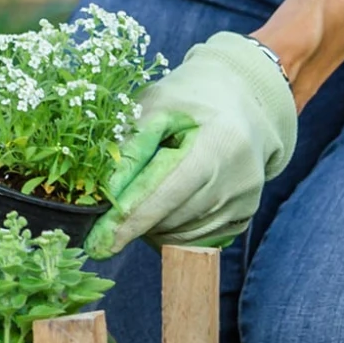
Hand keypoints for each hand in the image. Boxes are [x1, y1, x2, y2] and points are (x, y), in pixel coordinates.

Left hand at [85, 32, 297, 256]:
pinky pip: (198, 241)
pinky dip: (172, 233)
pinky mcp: (244, 217)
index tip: (98, 243)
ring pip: (183, 236)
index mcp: (218, 142)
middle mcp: (238, 178)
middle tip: (108, 214)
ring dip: (152, 229)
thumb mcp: (155, 106)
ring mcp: (245, 201)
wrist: (239, 104)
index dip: (131, 219)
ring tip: (140, 201)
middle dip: (136, 222)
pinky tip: (161, 211)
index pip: (168, 192)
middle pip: (173, 218)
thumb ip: (131, 146)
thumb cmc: (187, 100)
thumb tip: (103, 192)